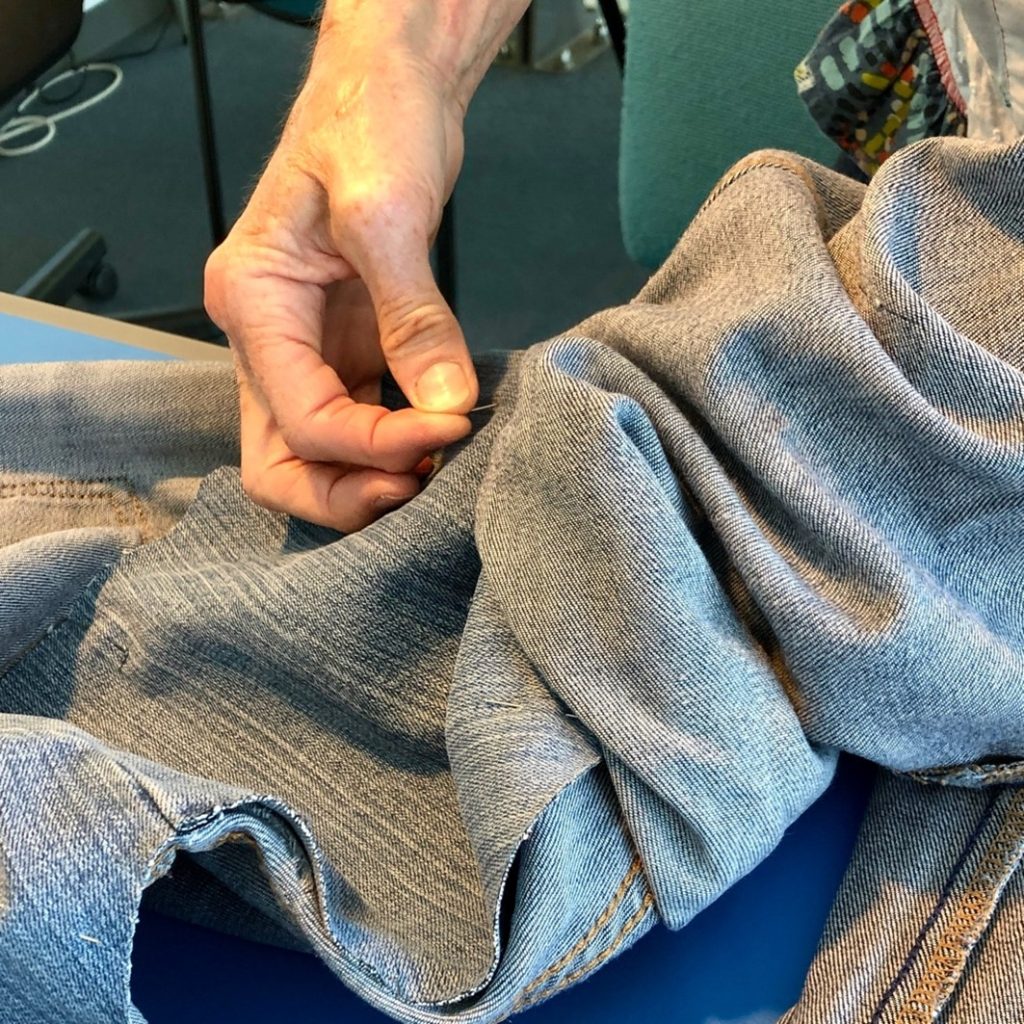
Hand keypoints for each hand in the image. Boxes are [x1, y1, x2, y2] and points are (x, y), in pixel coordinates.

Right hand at [204, 29, 477, 531]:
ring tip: (437, 466)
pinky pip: (358, 422)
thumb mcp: (387, 213)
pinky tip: (437, 436)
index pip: (302, 418)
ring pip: (316, 454)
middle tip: (420, 487)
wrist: (389, 88)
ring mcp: (306, 348)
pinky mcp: (347, 347)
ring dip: (370, 478)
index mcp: (252, 304)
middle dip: (347, 492)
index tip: (449, 427)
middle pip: (282, 461)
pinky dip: (392, 445)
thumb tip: (444, 401)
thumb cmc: (368, 120)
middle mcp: (267, 338)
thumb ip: (413, 316)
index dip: (376, 444)